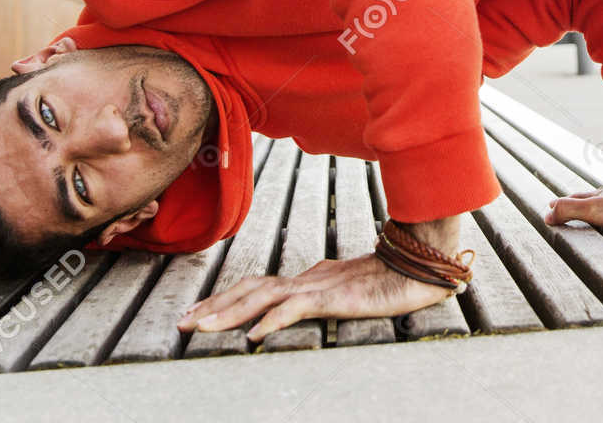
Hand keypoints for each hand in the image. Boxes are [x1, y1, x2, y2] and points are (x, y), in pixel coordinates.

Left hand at [175, 254, 454, 341]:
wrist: (419, 265)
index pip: (256, 286)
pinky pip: (294, 310)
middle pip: (249, 289)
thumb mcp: (346, 291)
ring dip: (229, 313)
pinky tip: (252, 337)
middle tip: (183, 323)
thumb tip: (296, 302)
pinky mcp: (332, 297)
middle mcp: (305, 279)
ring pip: (262, 298)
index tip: (198, 313)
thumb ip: (320, 295)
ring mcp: (317, 286)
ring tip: (201, 328)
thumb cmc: (389, 278)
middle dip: (214, 305)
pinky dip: (269, 323)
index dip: (225, 298)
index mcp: (307, 278)